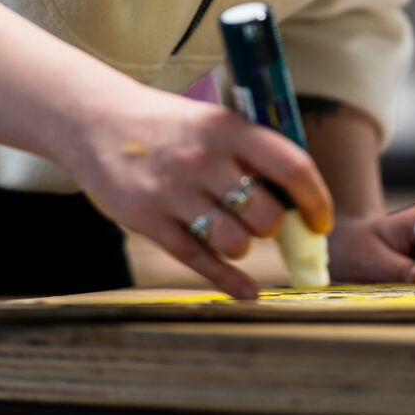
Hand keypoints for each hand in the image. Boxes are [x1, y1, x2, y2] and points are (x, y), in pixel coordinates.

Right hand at [61, 81, 331, 301]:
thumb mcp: (212, 121)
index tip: (320, 221)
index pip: (292, 167)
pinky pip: (198, 260)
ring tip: (231, 234)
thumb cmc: (167, 126)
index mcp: (228, 129)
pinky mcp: (148, 220)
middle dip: (273, 228)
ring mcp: (173, 192)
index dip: (316, 200)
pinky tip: (248, 293)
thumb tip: (299, 198)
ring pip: (235, 243)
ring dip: (243, 248)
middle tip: (263, 223)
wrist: (94, 120)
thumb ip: (251, 152)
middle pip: (266, 214)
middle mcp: (203, 160)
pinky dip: (229, 282)